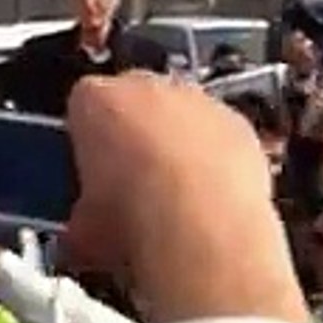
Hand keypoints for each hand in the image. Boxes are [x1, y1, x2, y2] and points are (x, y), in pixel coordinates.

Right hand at [64, 71, 309, 322]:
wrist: (200, 227)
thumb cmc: (133, 220)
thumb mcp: (83, 228)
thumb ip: (83, 214)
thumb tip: (84, 234)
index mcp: (95, 100)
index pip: (83, 108)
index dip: (87, 144)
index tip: (92, 175)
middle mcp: (147, 87)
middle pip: (134, 104)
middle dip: (133, 139)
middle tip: (131, 189)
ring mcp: (198, 101)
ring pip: (182, 118)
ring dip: (178, 149)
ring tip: (174, 202)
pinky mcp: (239, 125)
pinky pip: (221, 138)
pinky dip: (217, 163)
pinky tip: (211, 202)